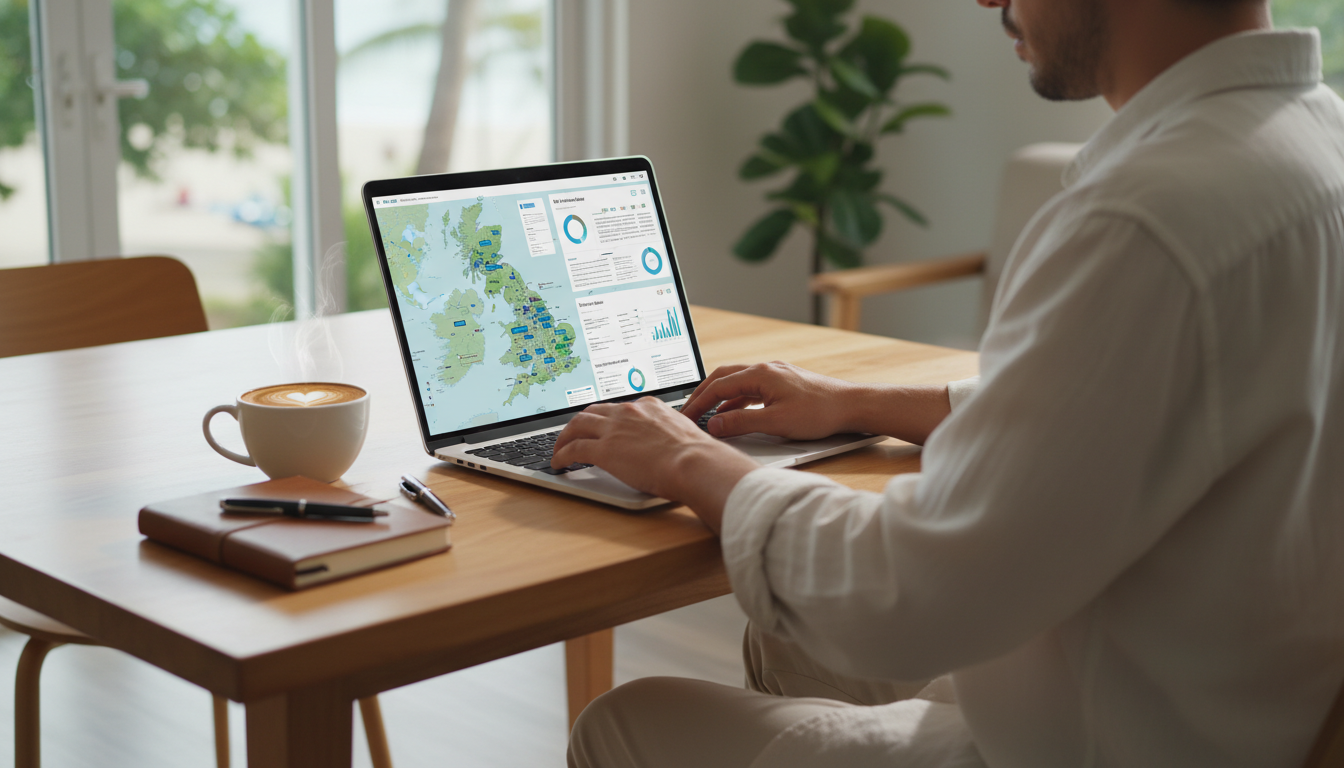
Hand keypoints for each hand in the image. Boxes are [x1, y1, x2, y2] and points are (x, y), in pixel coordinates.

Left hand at [551, 397, 758, 529]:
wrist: (695, 462)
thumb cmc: (696, 456)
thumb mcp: (682, 434)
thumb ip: (667, 433)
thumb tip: (666, 445)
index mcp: (648, 406)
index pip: (618, 408)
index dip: (606, 417)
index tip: (602, 425)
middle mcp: (629, 412)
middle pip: (593, 411)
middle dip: (579, 422)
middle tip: (573, 433)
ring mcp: (615, 429)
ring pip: (578, 425)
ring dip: (565, 437)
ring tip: (559, 448)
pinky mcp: (605, 449)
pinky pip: (575, 448)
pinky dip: (562, 454)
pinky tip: (559, 462)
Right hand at [679, 361, 858, 439]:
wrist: (851, 406)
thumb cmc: (819, 412)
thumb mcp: (775, 422)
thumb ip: (741, 423)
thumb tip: (713, 425)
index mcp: (760, 374)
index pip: (718, 386)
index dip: (698, 403)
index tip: (685, 417)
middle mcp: (766, 369)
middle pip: (724, 378)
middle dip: (703, 394)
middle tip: (688, 411)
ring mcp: (776, 374)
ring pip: (738, 382)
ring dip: (720, 398)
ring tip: (706, 415)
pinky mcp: (784, 383)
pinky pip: (752, 389)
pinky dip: (737, 400)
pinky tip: (734, 414)